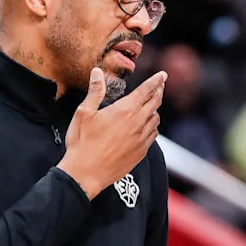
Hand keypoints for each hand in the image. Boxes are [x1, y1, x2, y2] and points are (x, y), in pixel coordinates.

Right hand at [58, 68, 165, 199]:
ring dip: (155, 110)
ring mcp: (141, 138)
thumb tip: (97, 72)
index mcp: (125, 110)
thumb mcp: (84, 113)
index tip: (163, 75)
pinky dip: (152, 127)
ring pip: (156, 119)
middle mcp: (137, 123)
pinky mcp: (141, 152)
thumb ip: (94, 91)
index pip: (146, 90)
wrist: (86, 173)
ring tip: (152, 106)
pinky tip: (147, 126)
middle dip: (158, 91)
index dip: (156, 81)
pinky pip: (153, 135)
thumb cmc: (82, 143)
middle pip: (155, 103)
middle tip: (160, 86)